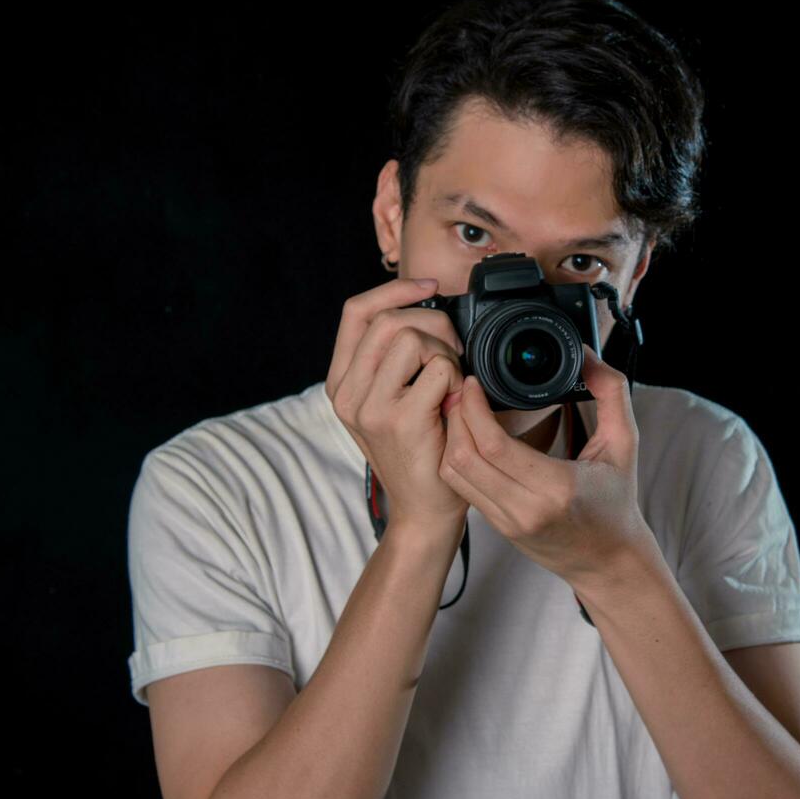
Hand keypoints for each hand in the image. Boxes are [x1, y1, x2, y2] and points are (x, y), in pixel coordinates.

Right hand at [325, 275, 469, 530]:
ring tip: (451, 385)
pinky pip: (438, 368)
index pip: (355, 311)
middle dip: (434, 324)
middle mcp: (347, 393)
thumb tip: (423, 310)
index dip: (394, 290)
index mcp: (341, 383)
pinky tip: (456, 403)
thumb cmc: (419, 453)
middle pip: (388, 319)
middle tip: (454, 354)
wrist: (425, 510)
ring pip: (412, 338)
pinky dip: (457, 378)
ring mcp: (369, 407)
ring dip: (445, 354)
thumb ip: (392, 361)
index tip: (428, 288)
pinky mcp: (398, 420)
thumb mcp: (392, 403)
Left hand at [437, 343, 658, 591]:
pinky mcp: (496, 526)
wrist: (609, 562)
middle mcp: (525, 508)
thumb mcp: (625, 444)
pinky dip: (456, 457)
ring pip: (454, 474)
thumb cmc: (617, 502)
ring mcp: (506, 521)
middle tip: (459, 390)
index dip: (473, 408)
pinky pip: (461, 488)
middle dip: (454, 416)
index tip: (472, 382)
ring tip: (460, 410)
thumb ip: (612, 393)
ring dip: (449, 437)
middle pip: (464, 457)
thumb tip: (587, 354)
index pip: (493, 445)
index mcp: (556, 488)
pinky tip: (466, 436)